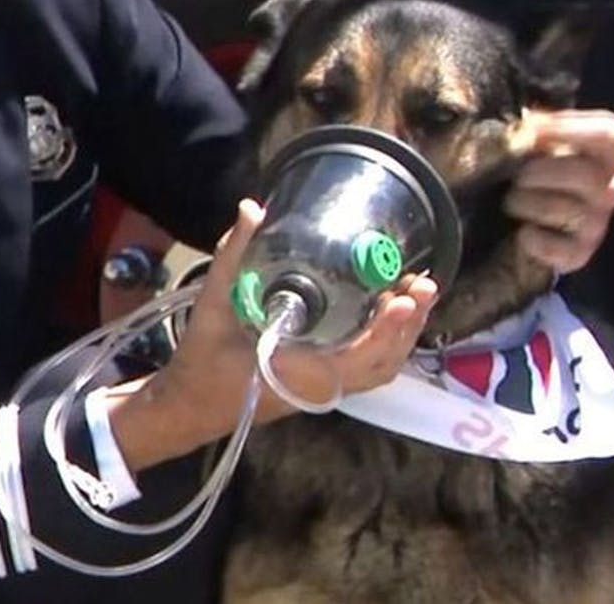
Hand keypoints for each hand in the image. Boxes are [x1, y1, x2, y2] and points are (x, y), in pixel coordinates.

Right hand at [108, 200, 438, 470]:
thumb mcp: (212, 304)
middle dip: (409, 325)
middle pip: (383, 363)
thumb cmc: (201, 360)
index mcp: (299, 371)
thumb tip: (252, 208)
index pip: (357, 357)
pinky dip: (387, 343)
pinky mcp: (322, 386)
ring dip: (403, 334)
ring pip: (380, 368)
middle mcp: (321, 386)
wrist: (191, 406)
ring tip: (416, 292)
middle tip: (422, 282)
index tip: (405, 297)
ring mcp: (324, 390)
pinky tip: (390, 311)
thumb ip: (233, 255)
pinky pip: (368, 369)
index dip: (386, 329)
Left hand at [504, 109, 613, 273]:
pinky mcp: (579, 254)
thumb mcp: (522, 145)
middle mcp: (607, 188)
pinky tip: (522, 233)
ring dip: (531, 203)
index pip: (610, 134)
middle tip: (518, 176)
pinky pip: (564, 249)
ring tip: (511, 201)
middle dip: (545, 173)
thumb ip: (526, 131)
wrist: (503, 228)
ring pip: (573, 211)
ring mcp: (596, 223)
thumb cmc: (518, 174)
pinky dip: (536, 240)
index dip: (571, 128)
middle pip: (590, 176)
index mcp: (599, 154)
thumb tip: (521, 125)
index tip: (532, 129)